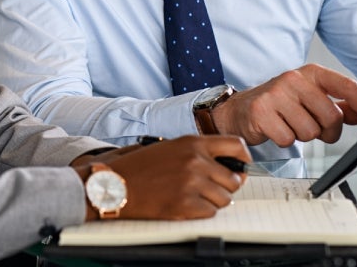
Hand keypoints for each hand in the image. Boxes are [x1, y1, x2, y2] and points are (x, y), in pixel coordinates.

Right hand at [74, 135, 249, 219]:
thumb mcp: (169, 147)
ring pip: (225, 199)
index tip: (240, 167)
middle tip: (209, 189)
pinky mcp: (185, 204)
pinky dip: (200, 212)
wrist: (113, 184)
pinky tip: (183, 205)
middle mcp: (196, 161)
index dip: (243, 159)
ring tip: (192, 197)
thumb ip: (197, 152)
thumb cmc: (139, 167)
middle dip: (225, 187)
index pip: (236, 145)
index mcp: (192, 143)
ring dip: (213, 201)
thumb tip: (229, 166)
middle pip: (235, 179)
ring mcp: (192, 183)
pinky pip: (210, 213)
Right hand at [212, 64, 356, 146]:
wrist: (239, 110)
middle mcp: (293, 79)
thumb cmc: (279, 105)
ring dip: (303, 136)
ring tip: (289, 125)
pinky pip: (289, 139)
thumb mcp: (310, 99)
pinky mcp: (261, 112)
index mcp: (311, 73)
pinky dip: (285, 140)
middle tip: (313, 128)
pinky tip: (276, 129)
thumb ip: (340, 106)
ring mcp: (275, 94)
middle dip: (327, 131)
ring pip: (311, 131)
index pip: (348, 87)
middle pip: (332, 116)